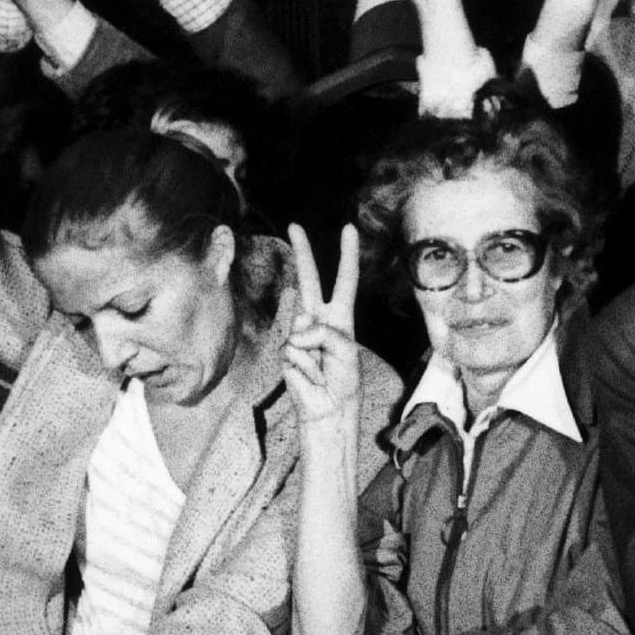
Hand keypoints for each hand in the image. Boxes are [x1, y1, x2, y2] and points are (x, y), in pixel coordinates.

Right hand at [279, 222, 362, 437]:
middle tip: (295, 225)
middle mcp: (318, 319)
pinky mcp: (285, 349)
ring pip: (302, 323)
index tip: (348, 229)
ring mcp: (299, 333)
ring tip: (321, 367)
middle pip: (310, 280)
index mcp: (341, 317)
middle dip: (304, 252)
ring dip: (314, 349)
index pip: (344, 280)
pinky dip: (304, 363)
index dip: (347, 255)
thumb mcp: (347, 352)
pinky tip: (309, 373)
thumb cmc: (343, 381)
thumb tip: (298, 331)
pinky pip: (294, 348)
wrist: (328, 409)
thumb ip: (325, 333)